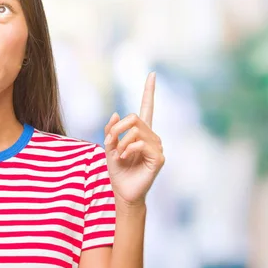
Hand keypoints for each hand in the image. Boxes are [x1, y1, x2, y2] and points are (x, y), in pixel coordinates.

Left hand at [103, 72, 164, 207]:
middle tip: (110, 143)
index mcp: (141, 133)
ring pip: (136, 130)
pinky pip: (141, 143)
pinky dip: (128, 149)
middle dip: (117, 128)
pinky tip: (124, 158)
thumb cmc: (118, 172)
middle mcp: (152, 137)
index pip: (147, 107)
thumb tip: (116, 114)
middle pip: (133, 117)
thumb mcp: (109, 148)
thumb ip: (111, 131)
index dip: (149, 91)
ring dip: (121, 142)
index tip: (152, 74)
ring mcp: (157, 147)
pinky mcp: (158, 158)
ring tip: (118, 155)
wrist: (123, 193)